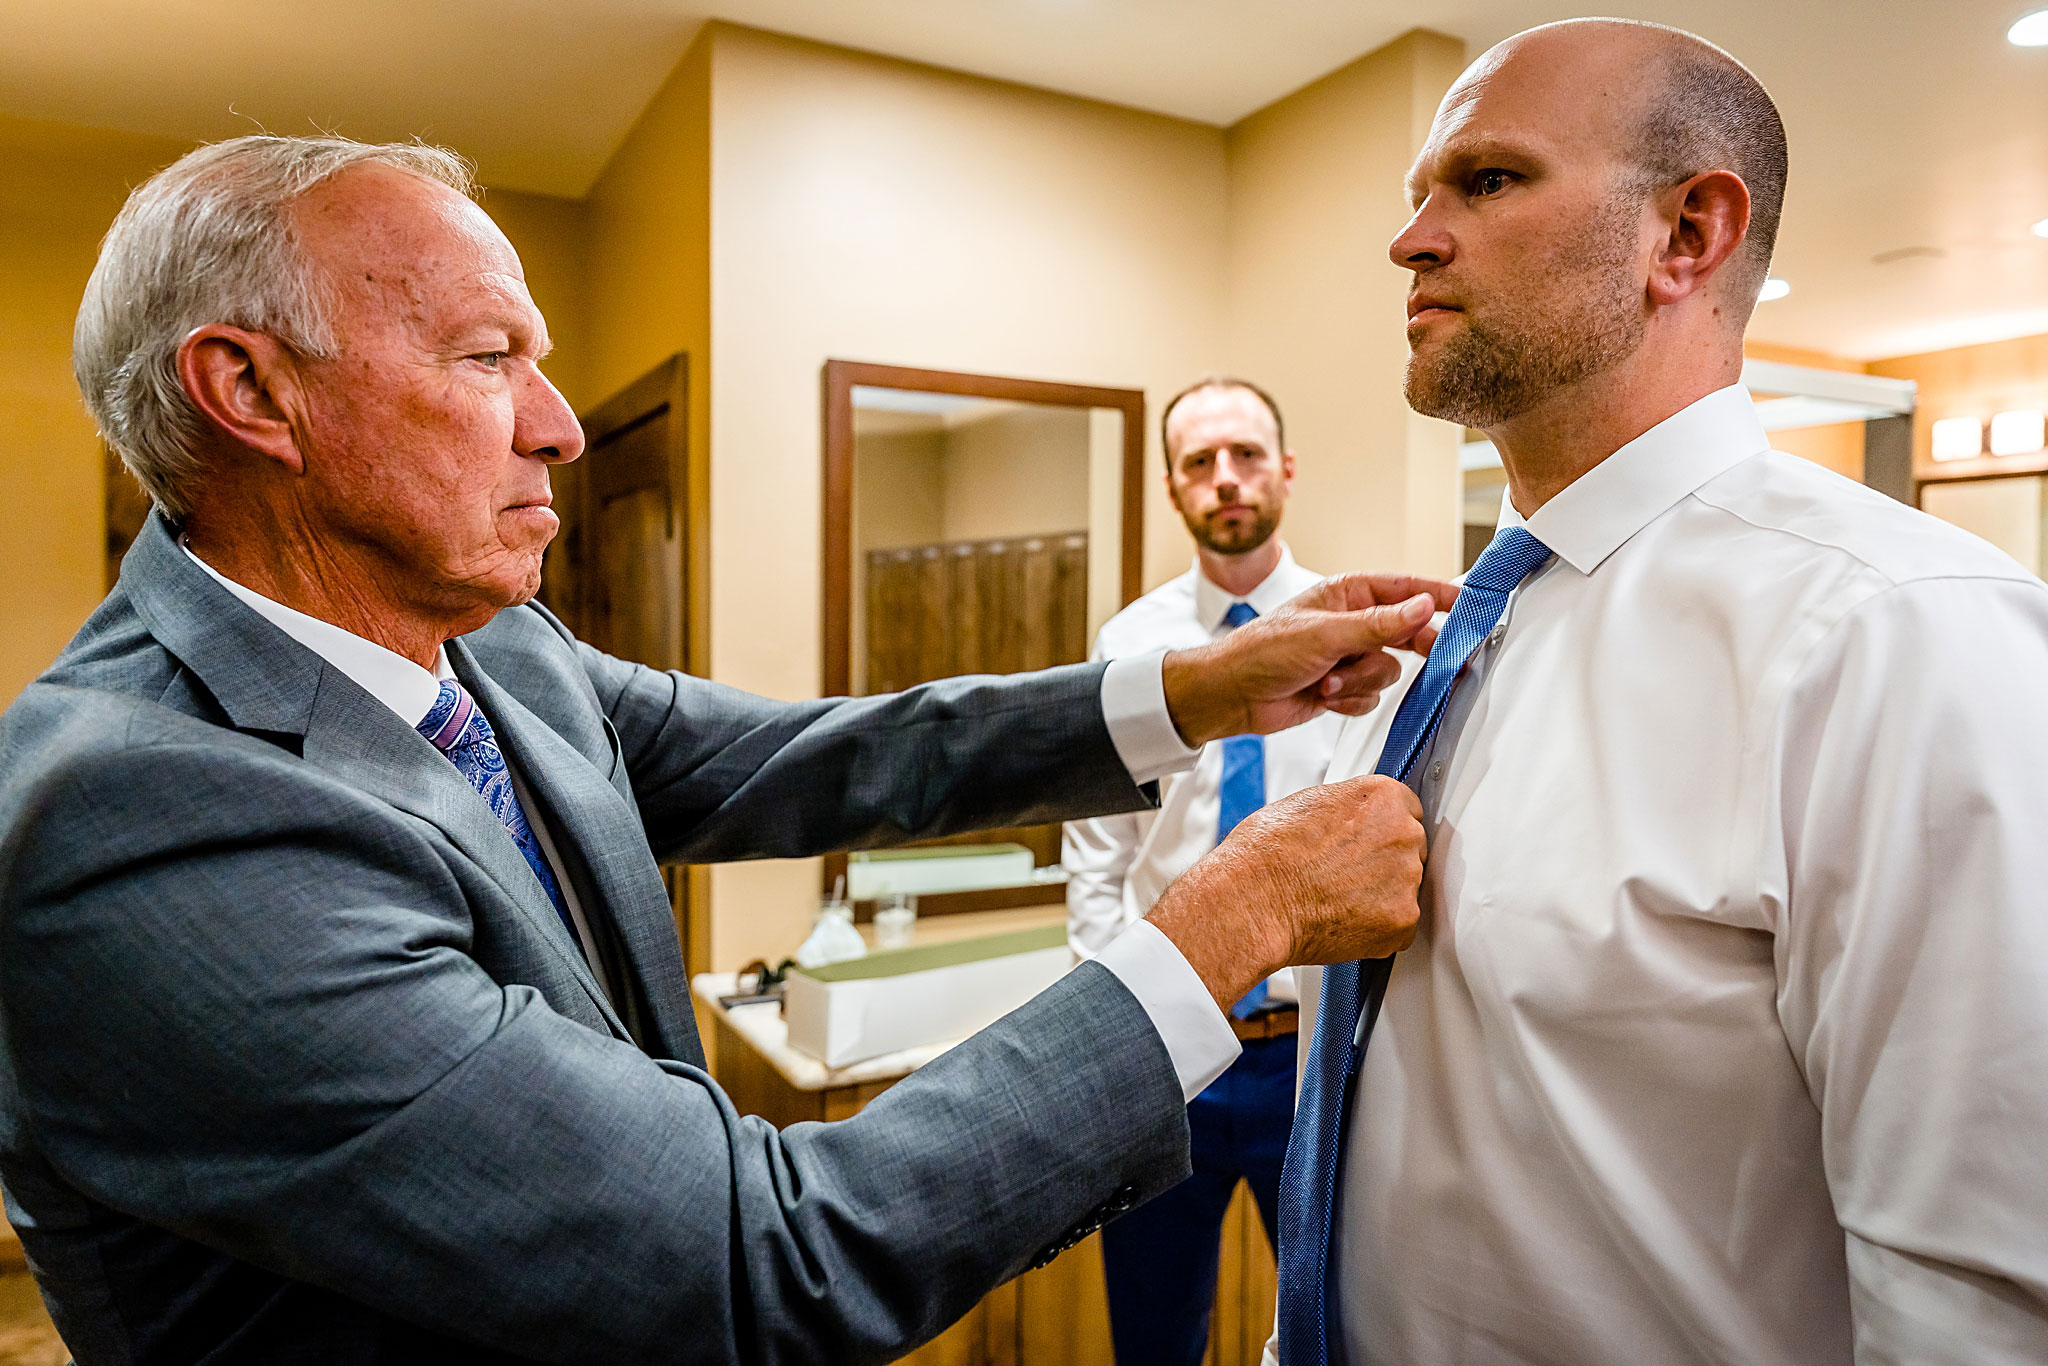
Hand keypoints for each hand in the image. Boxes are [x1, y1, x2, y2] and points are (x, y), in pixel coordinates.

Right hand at [1146, 775, 1426, 1012]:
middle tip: (1344, 876)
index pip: (1406, 810)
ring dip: (1380, 897)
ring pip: (1404, 890)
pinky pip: (1400, 927)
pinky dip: (1377, 930)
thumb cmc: (1265, 855)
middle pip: (1410, 849)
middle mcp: (1403, 832)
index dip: (1382, 831)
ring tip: (1335, 900)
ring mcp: (1407, 878)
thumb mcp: (1305, 804)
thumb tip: (1352, 818)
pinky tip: (1341, 922)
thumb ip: (1346, 808)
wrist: (1252, 901)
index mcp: (1382, 796)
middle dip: (1384, 864)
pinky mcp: (1403, 920)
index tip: (1367, 845)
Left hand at [1160, 574, 1459, 745]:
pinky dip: (1350, 701)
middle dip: (1408, 650)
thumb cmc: (1263, 652)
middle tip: (1438, 657)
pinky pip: (1370, 698)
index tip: (1470, 603)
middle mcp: (1352, 623)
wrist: (1232, 695)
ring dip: (1361, 682)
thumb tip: (1423, 606)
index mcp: (1348, 594)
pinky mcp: (1342, 687)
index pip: (1405, 589)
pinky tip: (1324, 697)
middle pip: (1407, 633)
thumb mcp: (1326, 633)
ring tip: (1329, 681)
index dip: (1439, 595)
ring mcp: (1348, 656)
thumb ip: (1380, 624)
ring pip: (1389, 672)